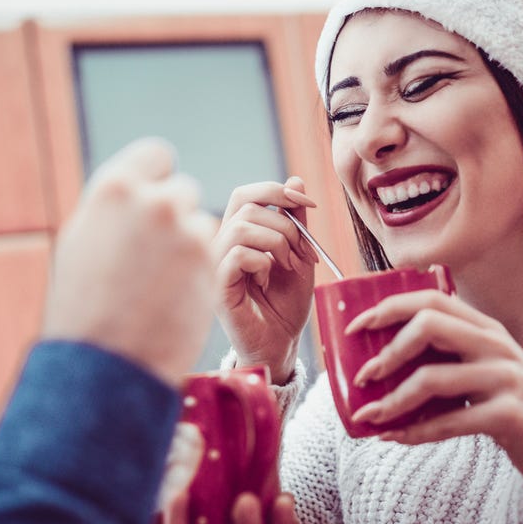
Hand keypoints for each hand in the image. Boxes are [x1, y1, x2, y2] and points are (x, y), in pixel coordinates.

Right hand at [42, 138, 217, 386]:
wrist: (106, 361)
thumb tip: (125, 195)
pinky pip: (213, 254)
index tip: (155, 197)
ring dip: (189, 247)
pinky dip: (202, 271)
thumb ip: (110, 212)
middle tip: (159, 251)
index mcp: (113, 190)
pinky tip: (179, 296)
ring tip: (163, 285)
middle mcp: (153, 202)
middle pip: (180, 193)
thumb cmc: (80, 307)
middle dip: (174, 216)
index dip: (156, 179)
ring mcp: (185, 230)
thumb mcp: (81, 244)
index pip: (154, 157)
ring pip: (201, 225)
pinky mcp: (209, 261)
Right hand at [213, 178, 317, 383]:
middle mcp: (221, 244)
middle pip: (246, 204)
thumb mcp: (299, 254)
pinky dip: (262, 262)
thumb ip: (295, 220)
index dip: (277, 190)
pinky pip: (237, 255)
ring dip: (276, 242)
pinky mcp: (217, 286)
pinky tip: (265, 281)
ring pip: (241, 227)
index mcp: (237, 234)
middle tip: (301, 251)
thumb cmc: (285, 304)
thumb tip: (295, 179)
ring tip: (286, 266)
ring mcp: (215, 265)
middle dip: (285, 223)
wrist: (280, 344)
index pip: (246, 194)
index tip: (307, 204)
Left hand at [347, 290, 522, 482]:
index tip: (354, 327)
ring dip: (392, 400)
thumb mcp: (480, 368)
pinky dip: (415, 432)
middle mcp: (495, 345)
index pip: (431, 299)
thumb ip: (441, 357)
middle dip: (387, 351)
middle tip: (361, 376)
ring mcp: (505, 378)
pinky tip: (392, 437)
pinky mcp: (510, 415)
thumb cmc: (508, 403)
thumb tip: (372, 364)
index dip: (388, 308)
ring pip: (433, 378)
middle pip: (429, 326)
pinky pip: (450, 422)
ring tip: (368, 415)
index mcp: (483, 327)